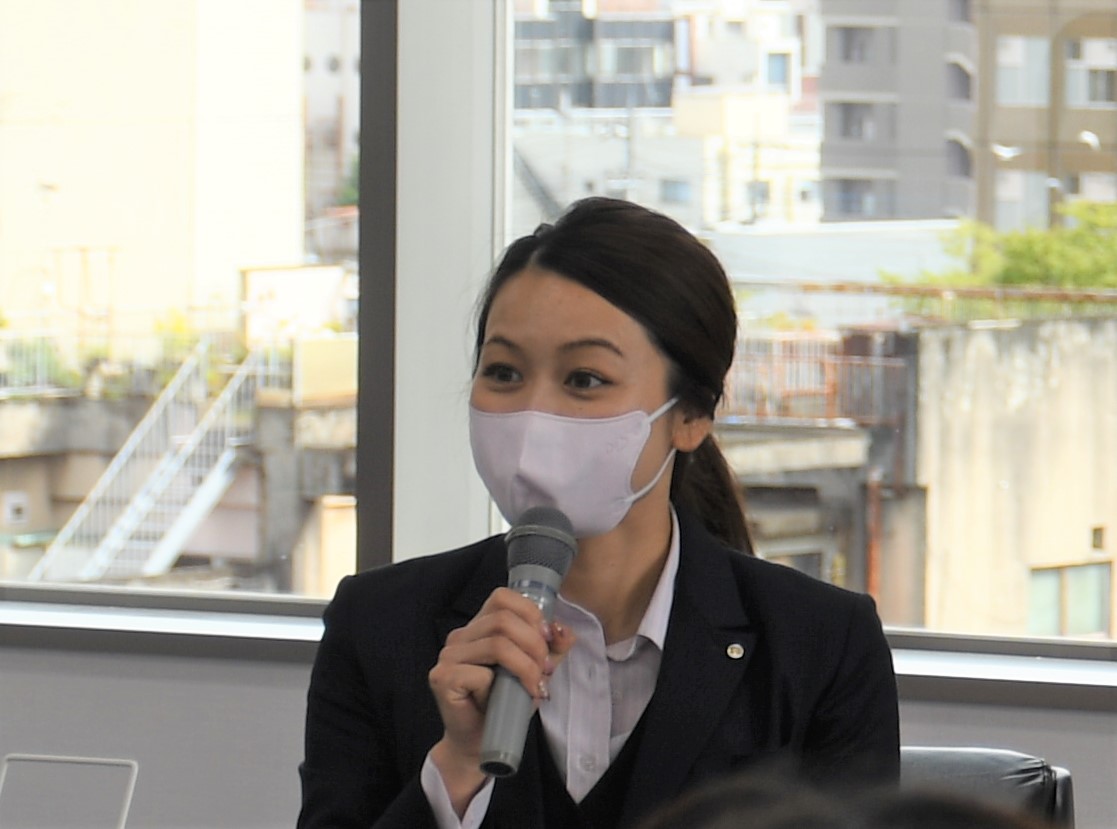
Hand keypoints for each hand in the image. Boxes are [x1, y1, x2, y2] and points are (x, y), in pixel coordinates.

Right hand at [427, 587, 574, 811]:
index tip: (547, 639)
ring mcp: (448, 656)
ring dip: (525, 666)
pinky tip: (505, 701)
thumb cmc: (506, 704)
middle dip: (534, 644)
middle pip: (503, 620)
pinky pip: (480, 674)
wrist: (481, 742)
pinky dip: (502, 687)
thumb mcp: (537, 669)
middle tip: (546, 670)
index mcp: (479, 626)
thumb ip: (552, 647)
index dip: (530, 613)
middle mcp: (460, 636)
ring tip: (534, 686)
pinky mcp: (443, 678)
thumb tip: (563, 630)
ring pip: (496, 645)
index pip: (502, 598)